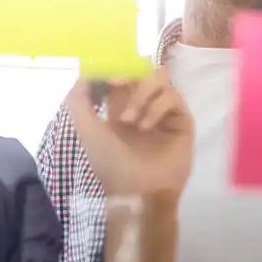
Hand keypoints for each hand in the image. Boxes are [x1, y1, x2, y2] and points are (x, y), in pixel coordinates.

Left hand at [66, 68, 194, 198]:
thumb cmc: (111, 164)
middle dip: (127, 78)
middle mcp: (144, 107)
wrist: (137, 190)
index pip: (122, 77)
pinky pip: (173, 97)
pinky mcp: (182, 120)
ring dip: (141, 94)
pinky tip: (145, 126)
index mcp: (121, 109)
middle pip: (142, 71)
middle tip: (116, 87)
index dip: (113, 70)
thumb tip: (84, 74)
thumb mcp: (86, 131)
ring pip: (160, 78)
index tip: (105, 77)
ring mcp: (165, 112)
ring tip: (130, 120)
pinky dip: (156, 107)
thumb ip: (79, 101)